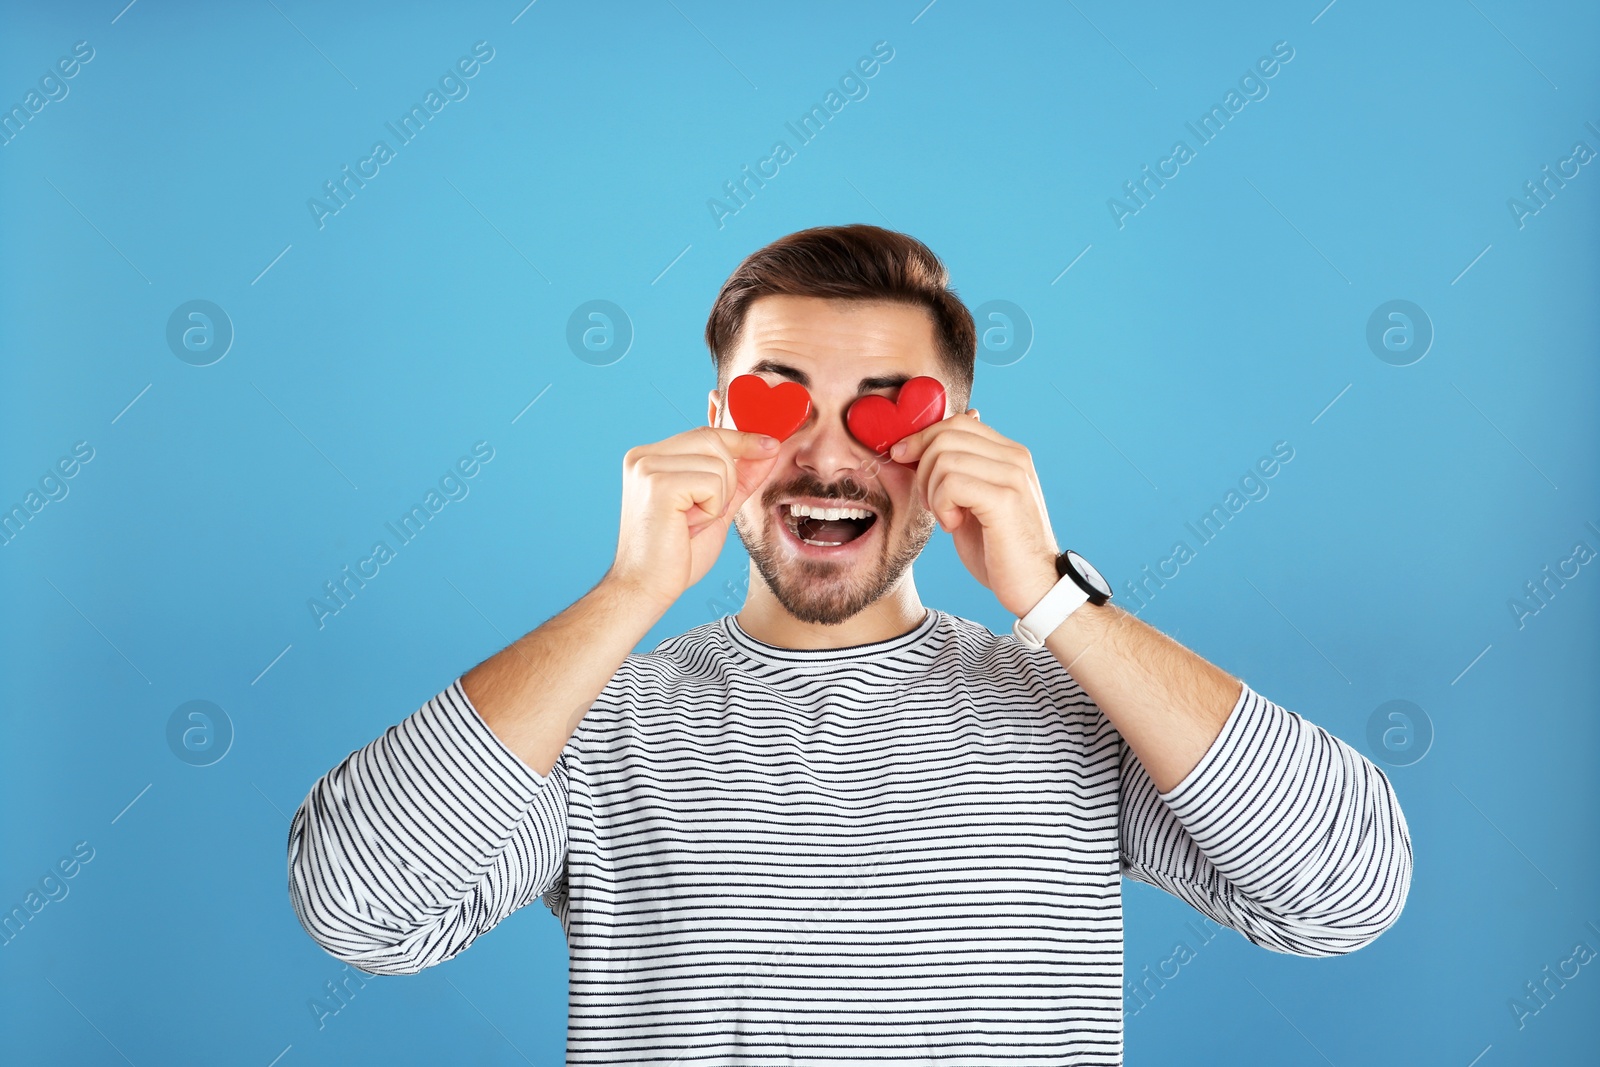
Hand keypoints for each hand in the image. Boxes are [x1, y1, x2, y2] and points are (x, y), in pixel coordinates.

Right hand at [607, 426, 779, 608]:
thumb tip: (767, 449)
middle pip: (715, 442)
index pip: (706, 434)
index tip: (770, 446)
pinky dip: (710, 509)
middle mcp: (644, 456)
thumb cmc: (675, 555)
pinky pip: (712, 483)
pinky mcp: (658, 484)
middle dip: (727, 480)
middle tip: (702, 514)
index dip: (742, 439)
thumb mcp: (716, 508)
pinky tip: (687, 526)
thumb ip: (739, 478)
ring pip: (719, 464)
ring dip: (717, 500)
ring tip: (690, 522)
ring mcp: (648, 467)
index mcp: (651, 458)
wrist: (646, 588)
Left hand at [889, 410, 1060, 618]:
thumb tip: (931, 439)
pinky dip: (941, 506)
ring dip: (932, 492)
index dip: (922, 437)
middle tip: (931, 503)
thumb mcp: (972, 502)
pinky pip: (952, 483)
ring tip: (947, 518)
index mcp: (1009, 454)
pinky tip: (953, 525)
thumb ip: (959, 470)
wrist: (1033, 588)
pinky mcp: (1005, 500)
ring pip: (944, 459)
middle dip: (923, 468)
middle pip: (946, 436)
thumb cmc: (998, 549)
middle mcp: (1015, 458)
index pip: (958, 422)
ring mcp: (1013, 476)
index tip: (902, 457)